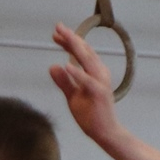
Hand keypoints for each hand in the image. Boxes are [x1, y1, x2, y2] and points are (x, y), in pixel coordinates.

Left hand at [49, 23, 122, 142]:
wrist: (106, 133)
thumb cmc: (92, 114)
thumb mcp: (73, 96)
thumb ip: (64, 82)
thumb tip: (53, 66)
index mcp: (94, 72)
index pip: (80, 52)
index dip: (68, 41)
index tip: (55, 33)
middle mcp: (99, 73)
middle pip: (84, 51)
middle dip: (71, 38)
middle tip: (58, 27)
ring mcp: (100, 83)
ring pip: (87, 61)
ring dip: (75, 48)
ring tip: (64, 37)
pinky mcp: (99, 94)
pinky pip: (88, 81)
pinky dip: (77, 73)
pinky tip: (67, 65)